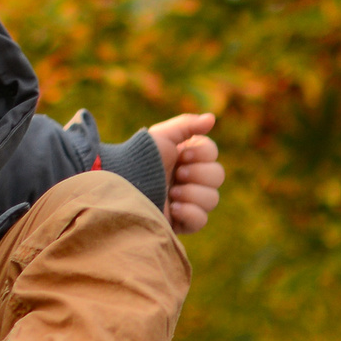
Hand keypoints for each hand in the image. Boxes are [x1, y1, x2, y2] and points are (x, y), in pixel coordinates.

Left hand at [144, 112, 224, 232]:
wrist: (123, 185)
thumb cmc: (140, 158)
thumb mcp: (162, 135)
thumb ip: (187, 125)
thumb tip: (212, 118)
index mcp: (185, 157)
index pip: (212, 154)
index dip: (202, 155)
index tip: (183, 155)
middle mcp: (189, 179)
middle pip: (217, 176)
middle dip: (198, 174)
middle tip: (177, 174)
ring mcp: (186, 201)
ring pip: (212, 199)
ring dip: (192, 193)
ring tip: (171, 193)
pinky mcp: (180, 222)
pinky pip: (201, 221)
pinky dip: (190, 213)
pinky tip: (173, 208)